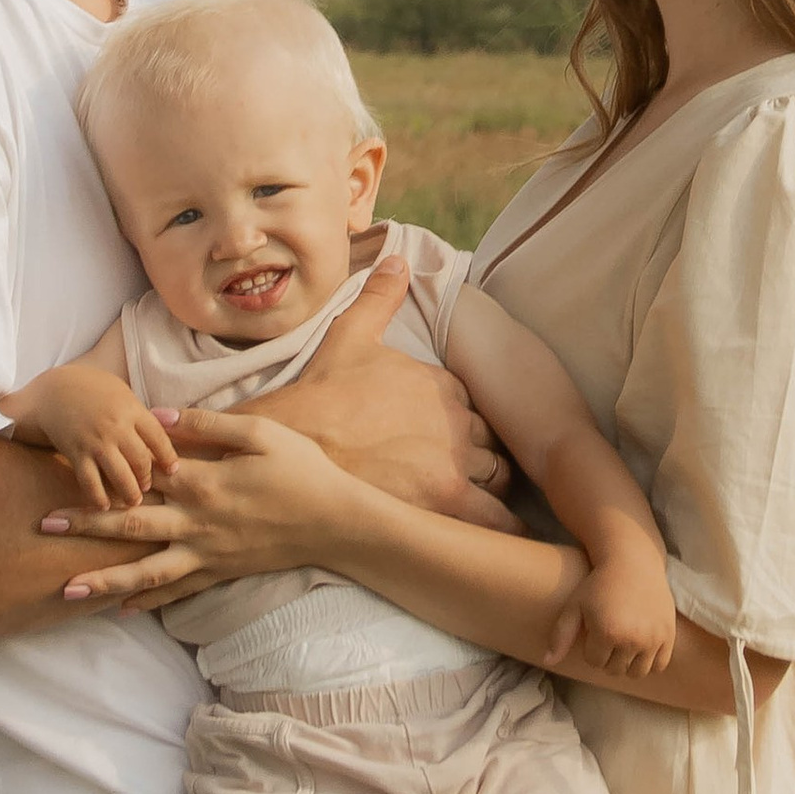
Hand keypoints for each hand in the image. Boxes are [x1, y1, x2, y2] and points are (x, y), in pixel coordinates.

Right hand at [0, 364, 178, 513]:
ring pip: (120, 475)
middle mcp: (116, 427)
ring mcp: (96, 442)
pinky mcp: (76, 453)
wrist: (54, 390)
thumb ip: (139, 413)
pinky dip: (98, 497)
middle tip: (147, 487)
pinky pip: (90, 482)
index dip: (168, 457)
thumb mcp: (120, 392)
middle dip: (147, 478)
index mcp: (131, 409)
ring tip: (133, 501)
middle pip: (141, 460)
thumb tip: (162, 433)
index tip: (172, 470)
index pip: (159, 438)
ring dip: (129, 493)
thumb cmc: (91, 388)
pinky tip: (104, 506)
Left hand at [37, 397, 349, 607]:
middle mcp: (197, 523)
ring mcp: (207, 553)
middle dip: (85, 527)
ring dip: (105, 579)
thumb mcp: (259, 434)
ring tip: (67, 589)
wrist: (335, 522)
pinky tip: (121, 608)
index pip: (142, 479)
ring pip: (147, 571)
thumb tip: (159, 417)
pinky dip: (147, 600)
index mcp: (203, 483)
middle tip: (44, 526)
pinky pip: (177, 590)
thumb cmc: (300, 470)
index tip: (65, 471)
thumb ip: (207, 424)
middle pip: (131, 527)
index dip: (102, 476)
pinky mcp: (220, 572)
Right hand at [287, 252, 507, 519]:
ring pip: (499, 478)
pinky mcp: (447, 501)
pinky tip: (492, 535)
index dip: (462, 422)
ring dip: (490, 490)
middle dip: (481, 456)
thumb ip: (380, 297)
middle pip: (491, 442)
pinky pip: (496, 519)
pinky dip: (500, 527)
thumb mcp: (350, 334)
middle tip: (456, 472)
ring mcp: (455, 461)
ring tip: (474, 504)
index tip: (444, 436)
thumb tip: (398, 258)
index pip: (474, 404)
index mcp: (441, 382)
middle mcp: (457, 418)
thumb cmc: (318, 394)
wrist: (293, 443)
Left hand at [547, 547, 676, 679]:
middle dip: (608, 656)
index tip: (594, 628)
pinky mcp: (668, 635)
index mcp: (606, 632)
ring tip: (624, 641)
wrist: (634, 562)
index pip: (594, 662)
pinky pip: (659, 665)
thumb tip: (547, 661)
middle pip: (615, 669)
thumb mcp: (575, 606)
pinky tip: (641, 643)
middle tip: (609, 633)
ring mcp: (653, 638)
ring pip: (637, 672)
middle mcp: (632, 639)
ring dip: (628, 662)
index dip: (591, 646)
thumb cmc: (599, 584)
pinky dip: (650, 660)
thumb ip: (560, 636)